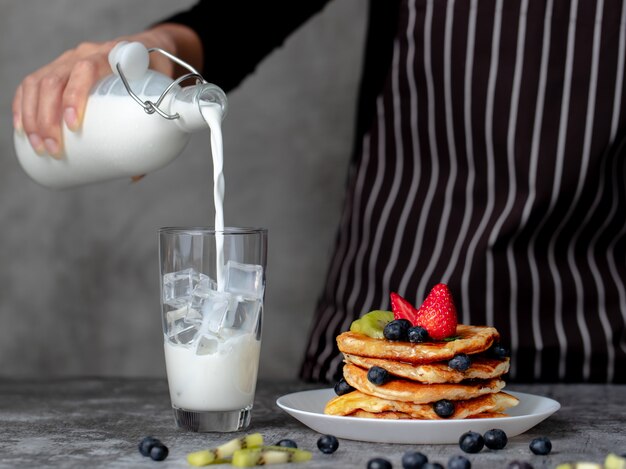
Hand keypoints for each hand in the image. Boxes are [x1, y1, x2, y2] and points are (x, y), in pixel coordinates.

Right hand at [12, 24, 198, 158]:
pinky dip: (23, 105)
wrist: (150, 48)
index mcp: (112, 55)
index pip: (86, 70)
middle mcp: (86, 53)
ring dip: (33, 117)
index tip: (73, 126)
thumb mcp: (162, 95)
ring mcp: (69, 59)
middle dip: (48, 118)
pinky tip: (21, 127)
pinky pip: (31, 83)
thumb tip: (135, 175)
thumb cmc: (156, 76)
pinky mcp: (57, 67)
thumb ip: (154, 130)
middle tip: (54, 150)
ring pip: (39, 83)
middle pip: (56, 80)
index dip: (75, 96)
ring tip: (39, 147)